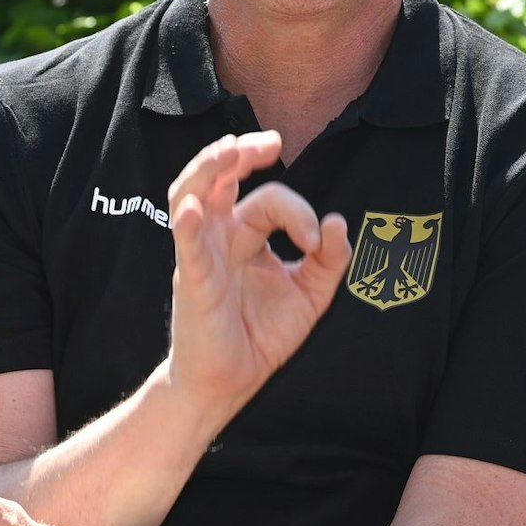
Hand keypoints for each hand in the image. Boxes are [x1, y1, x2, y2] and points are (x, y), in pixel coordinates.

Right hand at [165, 131, 352, 415]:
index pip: (270, 198)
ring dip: (208, 169)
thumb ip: (329, 260)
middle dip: (240, 151)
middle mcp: (220, 235)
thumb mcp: (310, 295)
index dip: (298, 211)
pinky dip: (188, 223)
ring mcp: (201, 253)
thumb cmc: (261, 336)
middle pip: (219, 177)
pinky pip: (186, 245)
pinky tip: (195, 207)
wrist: (229, 384)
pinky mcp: (192, 280)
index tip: (315, 241)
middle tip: (270, 141)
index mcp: (246, 233)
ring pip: (191, 193)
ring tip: (229, 151)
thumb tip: (338, 222)